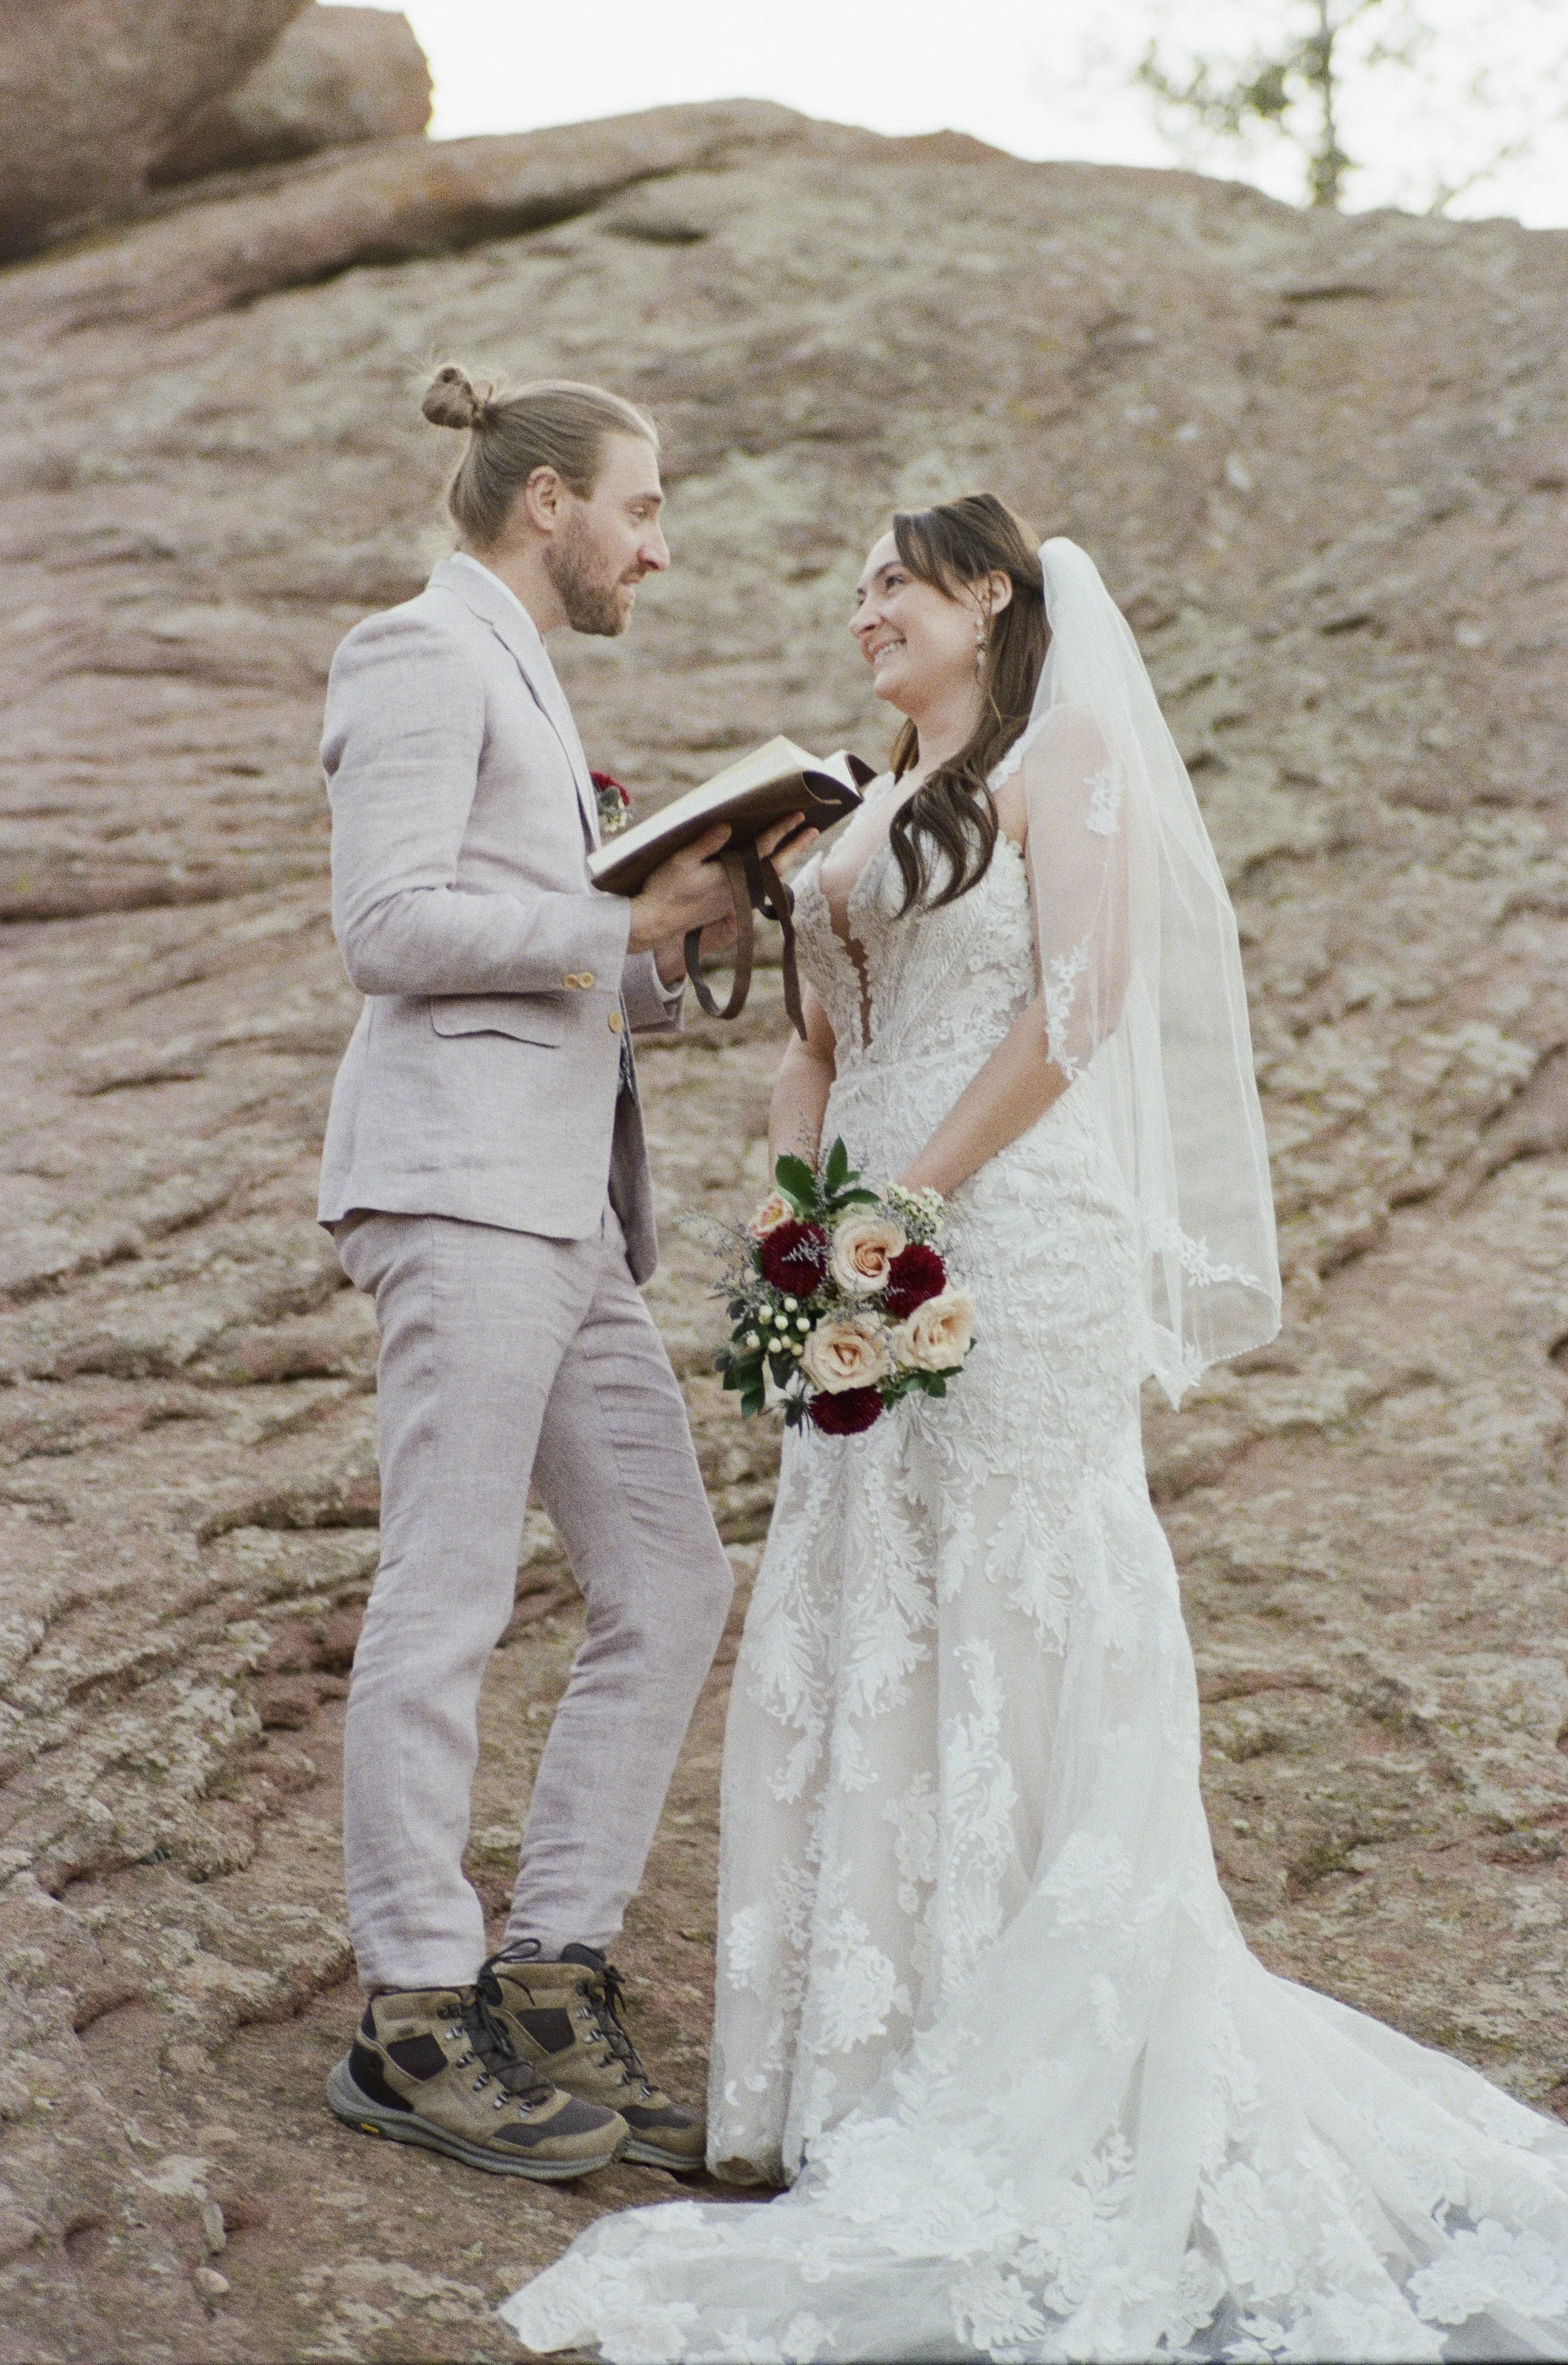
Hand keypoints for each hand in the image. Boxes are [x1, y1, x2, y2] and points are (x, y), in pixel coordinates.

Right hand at [637, 812, 817, 969]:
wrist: (656, 923)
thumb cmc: (665, 890)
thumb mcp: (680, 861)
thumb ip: (705, 843)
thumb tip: (727, 826)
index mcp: (731, 875)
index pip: (763, 849)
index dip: (781, 831)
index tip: (798, 816)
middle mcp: (740, 889)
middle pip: (776, 865)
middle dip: (796, 847)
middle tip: (814, 830)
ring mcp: (736, 899)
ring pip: (769, 878)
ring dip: (785, 860)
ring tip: (798, 846)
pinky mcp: (729, 905)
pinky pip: (758, 886)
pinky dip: (770, 872)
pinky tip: (770, 866)